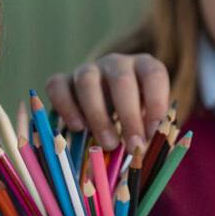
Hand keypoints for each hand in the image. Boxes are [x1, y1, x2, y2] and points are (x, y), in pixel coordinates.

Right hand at [45, 53, 170, 151]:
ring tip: (108, 143)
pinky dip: (66, 107)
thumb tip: (146, 151)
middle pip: (121, 81)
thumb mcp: (146, 120)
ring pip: (87, 82)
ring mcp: (87, 70)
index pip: (153, 75)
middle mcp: (116, 63)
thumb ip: (149, 132)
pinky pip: (58, 86)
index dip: (156, 103)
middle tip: (133, 146)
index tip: (154, 133)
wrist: (104, 105)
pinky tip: (78, 128)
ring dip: (98, 115)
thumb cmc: (132, 117)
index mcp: (143, 67)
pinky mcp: (63, 80)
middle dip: (129, 116)